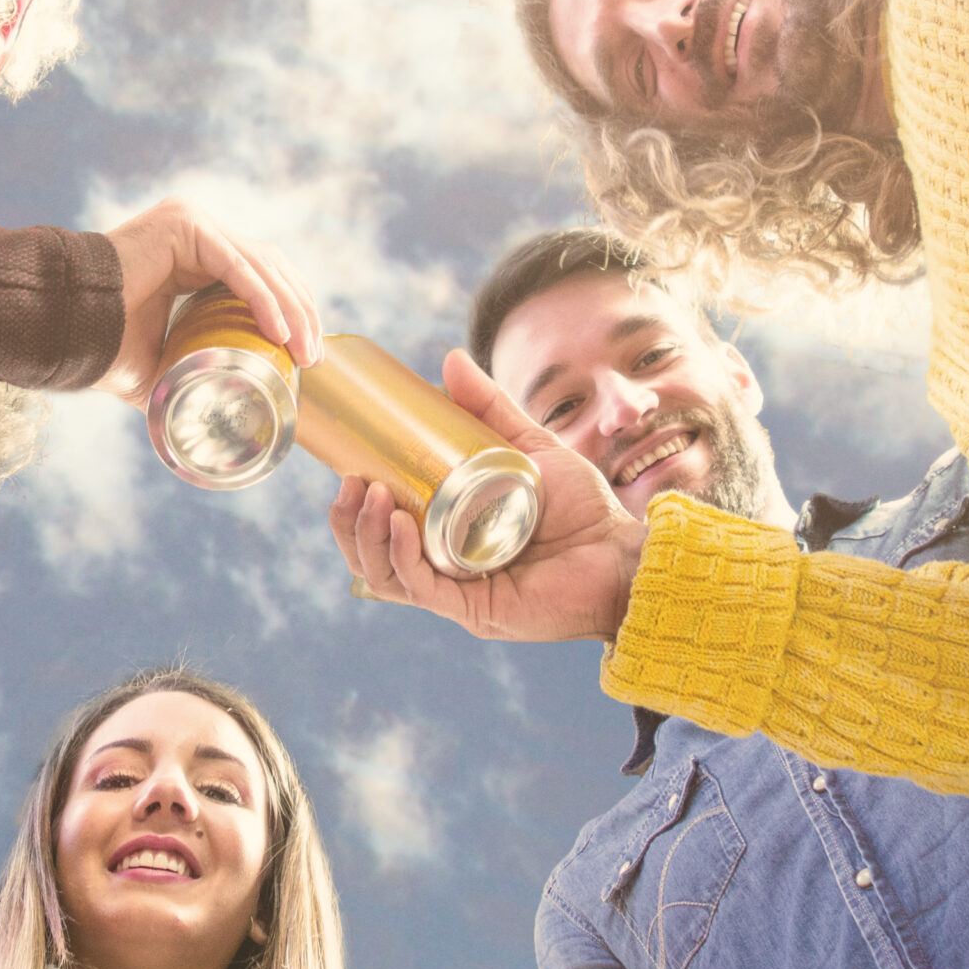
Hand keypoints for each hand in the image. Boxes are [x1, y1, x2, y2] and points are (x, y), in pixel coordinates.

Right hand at [93, 198, 321, 406]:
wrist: (62, 329)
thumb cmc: (101, 345)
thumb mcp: (159, 366)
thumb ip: (187, 375)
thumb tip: (212, 414)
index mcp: (194, 253)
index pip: (260, 273)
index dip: (291, 308)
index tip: (308, 352)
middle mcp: (197, 231)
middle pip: (270, 266)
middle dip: (301, 311)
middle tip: (314, 356)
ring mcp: (192, 223)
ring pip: (260, 264)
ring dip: (292, 309)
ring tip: (306, 351)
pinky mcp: (184, 226)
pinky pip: (236, 266)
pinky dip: (263, 299)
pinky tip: (280, 332)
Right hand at [328, 349, 648, 642]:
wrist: (622, 550)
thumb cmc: (582, 506)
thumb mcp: (529, 447)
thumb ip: (491, 407)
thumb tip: (448, 359)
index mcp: (446, 536)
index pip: (380, 530)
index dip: (352, 507)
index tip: (345, 467)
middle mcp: (443, 568)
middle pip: (372, 556)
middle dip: (349, 522)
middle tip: (350, 483)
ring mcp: (457, 591)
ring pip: (386, 575)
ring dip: (366, 536)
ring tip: (366, 496)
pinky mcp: (475, 609)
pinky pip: (422, 589)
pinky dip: (402, 556)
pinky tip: (396, 522)